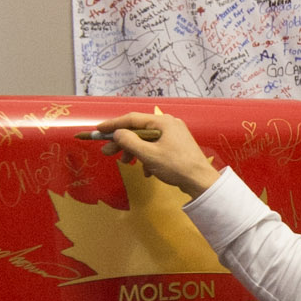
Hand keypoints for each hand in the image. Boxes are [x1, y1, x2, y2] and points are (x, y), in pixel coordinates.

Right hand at [92, 110, 217, 200]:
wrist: (201, 181)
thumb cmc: (175, 166)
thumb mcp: (148, 154)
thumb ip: (129, 142)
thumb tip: (117, 133)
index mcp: (162, 122)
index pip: (132, 119)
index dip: (113, 124)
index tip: (99, 130)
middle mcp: (168, 124)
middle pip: (138, 130)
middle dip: (122, 142)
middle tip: (107, 153)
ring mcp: (174, 135)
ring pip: (147, 141)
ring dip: (135, 152)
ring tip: (127, 164)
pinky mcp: (177, 146)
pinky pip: (156, 148)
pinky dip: (148, 158)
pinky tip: (148, 172)